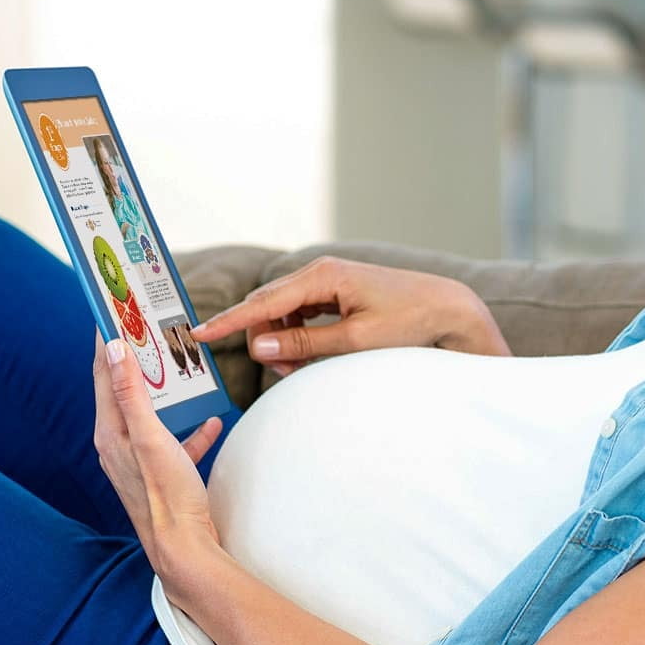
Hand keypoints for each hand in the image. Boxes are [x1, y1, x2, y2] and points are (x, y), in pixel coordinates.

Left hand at [92, 334, 225, 581]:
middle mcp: (118, 445)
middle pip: (124, 391)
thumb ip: (132, 393)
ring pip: (150, 415)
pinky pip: (175, 443)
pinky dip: (190, 430)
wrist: (183, 548)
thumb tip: (116, 349)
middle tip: (147, 331)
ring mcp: (139, 460)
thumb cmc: (166, 495)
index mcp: (110, 432)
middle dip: (135, 360)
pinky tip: (211, 421)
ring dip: (165, 392)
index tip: (111, 312)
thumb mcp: (149, 437)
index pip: (104, 374)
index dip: (106, 341)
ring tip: (179, 369)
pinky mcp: (161, 474)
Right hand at [190, 256, 510, 375]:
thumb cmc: (408, 322)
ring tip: (301, 368)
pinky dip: (297, 336)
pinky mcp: (336, 293)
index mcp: (323, 277)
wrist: (447, 309)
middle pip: (267, 306)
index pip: (262, 301)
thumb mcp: (354, 340)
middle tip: (284, 372)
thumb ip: (303, 343)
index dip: (228, 321)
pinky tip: (311, 356)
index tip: (197, 334)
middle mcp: (321, 272)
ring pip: (281, 313)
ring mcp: (328, 281)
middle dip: (264, 340)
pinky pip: (300, 315)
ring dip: (282, 341)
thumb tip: (258, 345)